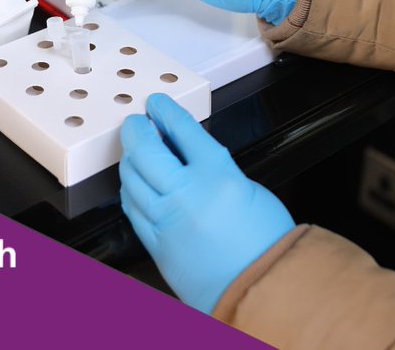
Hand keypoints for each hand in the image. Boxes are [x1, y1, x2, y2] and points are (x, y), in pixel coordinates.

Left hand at [119, 93, 294, 312]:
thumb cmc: (264, 246)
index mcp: (218, 176)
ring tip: (135, 151)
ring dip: (130, 159)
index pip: (183, 131)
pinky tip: (133, 185)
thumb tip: (192, 157)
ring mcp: (167, 221)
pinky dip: (130, 191)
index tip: (157, 103)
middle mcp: (187, 195)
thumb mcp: (249, 189)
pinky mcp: (156, 244)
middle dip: (137, 130)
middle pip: (147, 151)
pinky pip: (132, 209)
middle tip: (137, 122)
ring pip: (132, 179)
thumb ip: (218, 170)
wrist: (259, 290)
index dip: (166, 112)